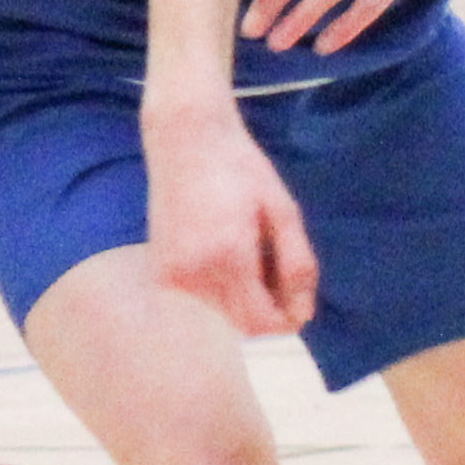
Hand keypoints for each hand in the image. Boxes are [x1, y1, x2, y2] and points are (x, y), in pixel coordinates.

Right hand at [146, 95, 318, 339]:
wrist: (186, 139)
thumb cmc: (241, 169)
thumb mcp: (283, 211)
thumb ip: (297, 266)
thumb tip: (303, 317)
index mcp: (228, 258)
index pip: (260, 323)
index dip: (285, 320)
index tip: (297, 300)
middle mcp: (193, 275)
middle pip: (240, 325)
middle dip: (265, 308)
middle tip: (274, 265)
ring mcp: (171, 275)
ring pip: (220, 315)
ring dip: (241, 298)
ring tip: (247, 251)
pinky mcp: (160, 271)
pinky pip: (199, 300)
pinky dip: (218, 287)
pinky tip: (222, 250)